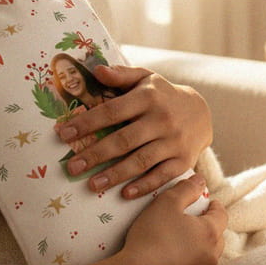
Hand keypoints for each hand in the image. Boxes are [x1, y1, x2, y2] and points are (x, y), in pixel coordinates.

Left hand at [53, 64, 212, 197]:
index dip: (87, 123)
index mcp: (148, 97)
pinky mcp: (183, 160)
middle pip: (124, 140)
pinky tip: (125, 194)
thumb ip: (121, 75)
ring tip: (92, 185)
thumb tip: (95, 70)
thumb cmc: (162, 95)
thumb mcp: (145, 78)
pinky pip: (162, 176)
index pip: (112, 111)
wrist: (201, 112)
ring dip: (115, 175)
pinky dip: (144, 186)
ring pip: (141, 161)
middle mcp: (162, 119)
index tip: (64, 134)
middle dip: (95, 154)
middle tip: (72, 167)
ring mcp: (174, 142)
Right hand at [120, 173, 227, 264]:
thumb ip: (186, 189)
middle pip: (217, 235)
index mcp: (211, 232)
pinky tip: (169, 253)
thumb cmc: (154, 236)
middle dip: (208, 224)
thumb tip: (200, 181)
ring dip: (198, 242)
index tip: (206, 200)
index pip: (222, 215)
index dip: (214, 205)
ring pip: (206, 252)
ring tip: (180, 234)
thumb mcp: (167, 202)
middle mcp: (211, 254)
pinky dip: (187, 256)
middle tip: (193, 216)